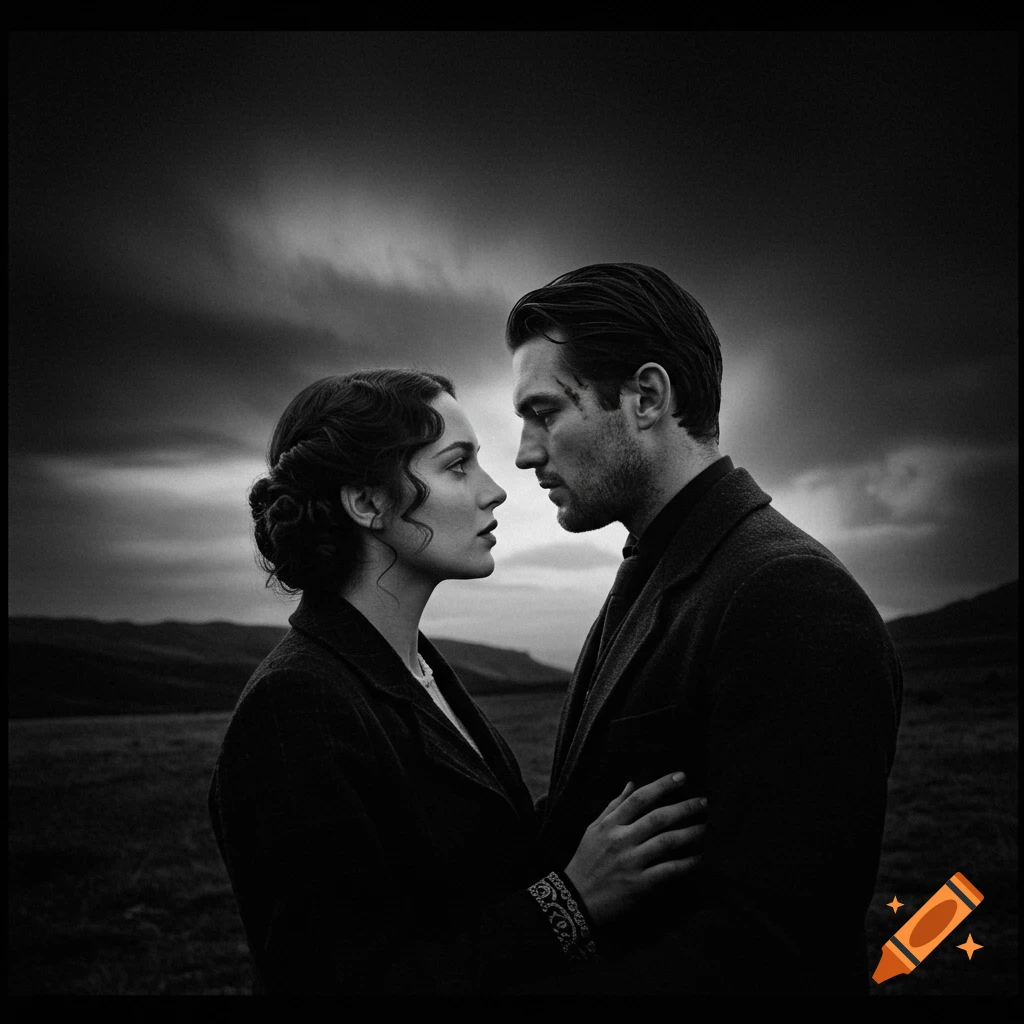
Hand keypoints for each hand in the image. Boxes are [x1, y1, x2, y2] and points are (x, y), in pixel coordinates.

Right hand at [563, 772, 706, 929]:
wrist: (576, 899)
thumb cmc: (586, 860)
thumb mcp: (594, 829)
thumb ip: (614, 806)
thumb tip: (631, 783)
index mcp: (610, 824)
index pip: (639, 798)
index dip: (661, 785)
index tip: (681, 777)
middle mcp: (621, 839)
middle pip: (657, 818)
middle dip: (684, 808)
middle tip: (704, 802)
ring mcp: (631, 862)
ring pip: (666, 842)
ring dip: (689, 833)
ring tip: (705, 827)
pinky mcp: (639, 884)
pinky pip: (668, 871)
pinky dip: (685, 864)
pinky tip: (698, 858)